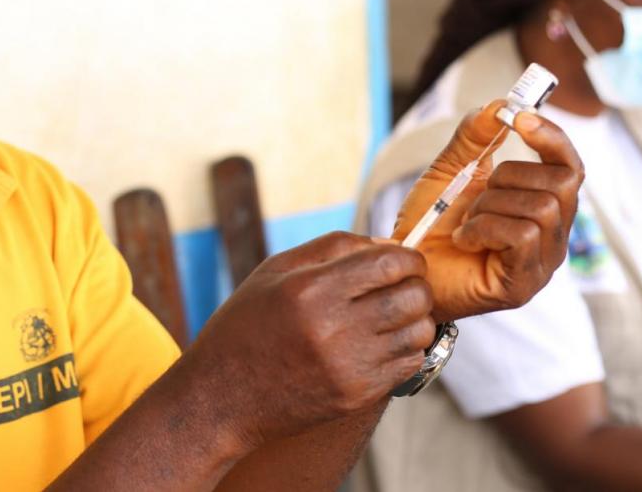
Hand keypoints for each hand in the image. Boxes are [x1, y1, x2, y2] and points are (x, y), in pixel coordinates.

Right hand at [175, 233, 434, 451]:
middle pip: (414, 296)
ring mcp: (348, 366)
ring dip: (415, 318)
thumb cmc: (245, 325)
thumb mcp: (274, 272)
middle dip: (417, 285)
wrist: (222, 397)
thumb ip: (332, 248)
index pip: (390, 263)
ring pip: (419, 331)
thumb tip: (388, 243)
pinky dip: (406, 348)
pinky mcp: (357, 395)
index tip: (405, 260)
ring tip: (393, 315)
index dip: (408, 257)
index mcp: (310, 289)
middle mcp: (333, 328)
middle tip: (402, 286)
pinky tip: (383, 342)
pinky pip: (409, 363)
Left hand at [392, 101, 582, 321]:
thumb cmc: (430, 225)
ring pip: (541, 208)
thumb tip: (502, 104)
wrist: (403, 269)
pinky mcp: (524, 284)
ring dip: (491, 206)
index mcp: (543, 205)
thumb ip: (474, 136)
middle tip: (477, 194)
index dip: (552, 137)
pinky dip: (484, 229)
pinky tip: (464, 240)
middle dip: (510, 176)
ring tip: (467, 223)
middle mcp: (552, 235)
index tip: (520, 118)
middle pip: (562, 182)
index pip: (570, 166)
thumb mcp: (449, 169)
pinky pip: (522, 236)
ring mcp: (542, 263)